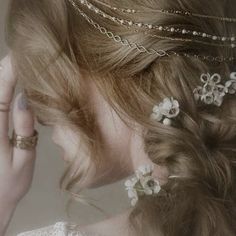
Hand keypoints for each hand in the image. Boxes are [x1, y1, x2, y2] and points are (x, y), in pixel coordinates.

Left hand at [0, 53, 36, 205]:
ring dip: (5, 75)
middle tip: (26, 52)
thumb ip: (23, 130)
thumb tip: (23, 99)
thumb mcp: (22, 160)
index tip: (24, 53)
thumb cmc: (10, 184)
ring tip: (22, 62)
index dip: (11, 70)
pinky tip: (14, 83)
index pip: (1, 91)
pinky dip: (4, 88)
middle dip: (8, 67)